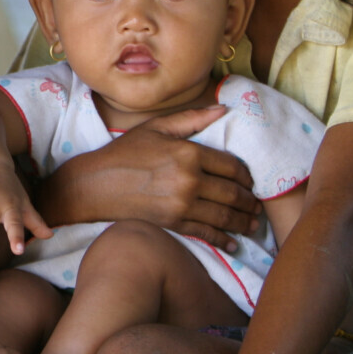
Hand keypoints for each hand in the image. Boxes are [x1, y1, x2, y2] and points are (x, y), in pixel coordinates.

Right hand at [43, 106, 259, 250]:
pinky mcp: (173, 223)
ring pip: (225, 216)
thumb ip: (191, 119)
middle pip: (233, 193)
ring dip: (243, 222)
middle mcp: (190, 180)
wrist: (95, 184)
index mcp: (189, 153)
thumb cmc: (124, 152)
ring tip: (252, 224)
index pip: (232, 166)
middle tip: (257, 207)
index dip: (247, 176)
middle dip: (250, 202)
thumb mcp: (156, 128)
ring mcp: (182, 204)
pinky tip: (234, 243)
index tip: (251, 182)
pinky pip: (207, 233)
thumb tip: (223, 110)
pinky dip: (224, 240)